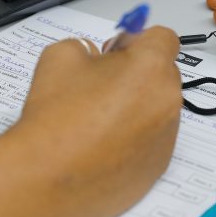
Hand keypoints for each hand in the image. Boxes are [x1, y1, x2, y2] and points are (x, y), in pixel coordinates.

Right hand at [9, 26, 182, 216]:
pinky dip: (135, 136)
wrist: (47, 178)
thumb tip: (95, 56)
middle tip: (101, 84)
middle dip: (138, 73)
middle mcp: (168, 100)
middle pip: (163, 73)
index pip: (163, 38)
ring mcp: (168, 135)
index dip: (138, 40)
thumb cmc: (55, 118)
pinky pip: (154, 138)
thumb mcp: (60, 56)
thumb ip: (87, 46)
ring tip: (97, 118)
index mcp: (151, 66)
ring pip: (158, 107)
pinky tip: (103, 143)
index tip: (118, 51)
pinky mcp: (160, 163)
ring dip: (137, 105)